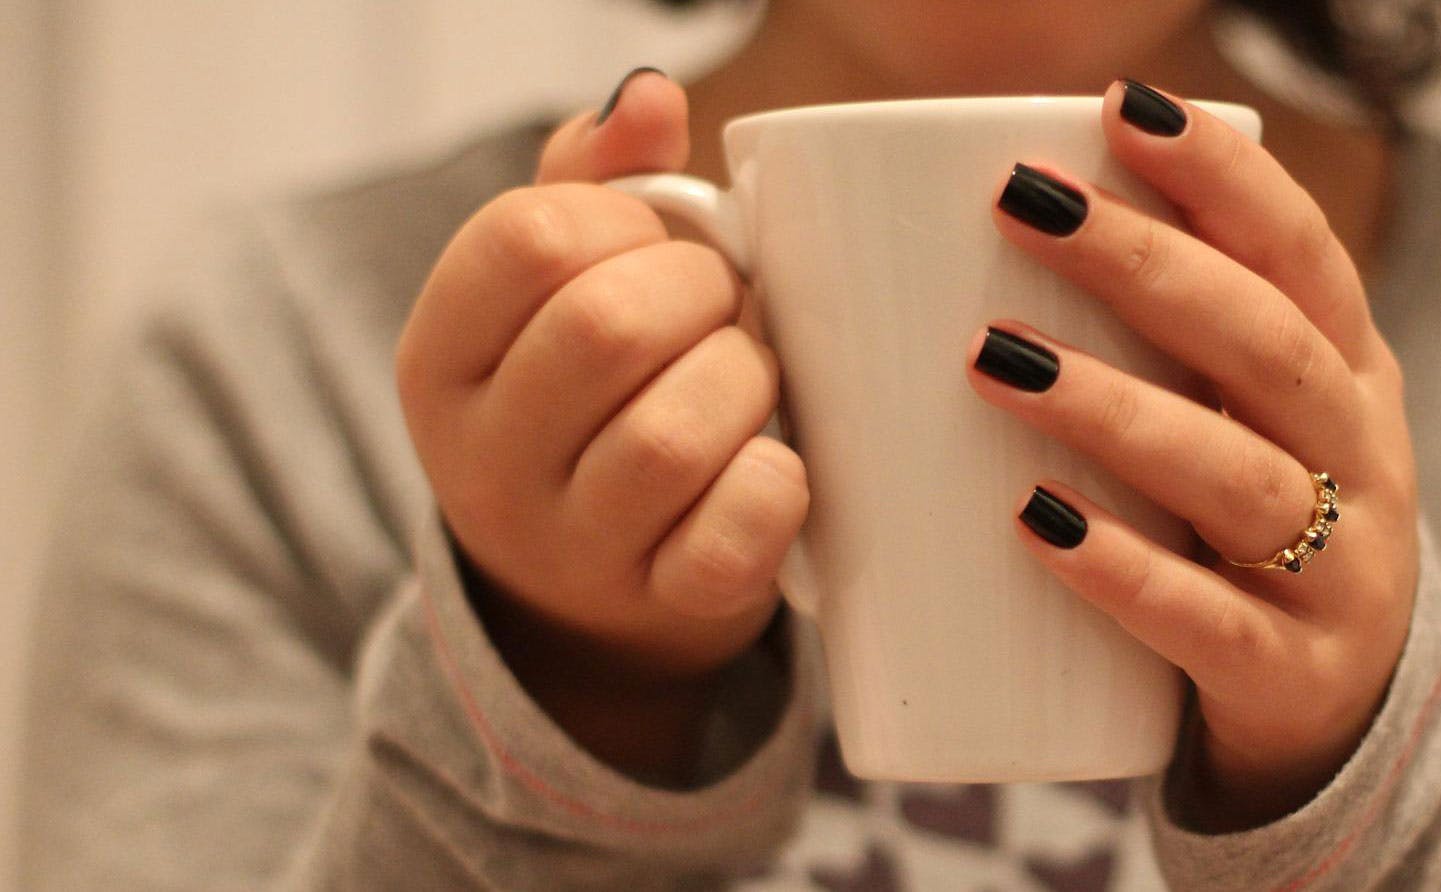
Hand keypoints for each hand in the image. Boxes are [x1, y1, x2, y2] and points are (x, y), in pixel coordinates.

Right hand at [395, 70, 806, 775]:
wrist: (590, 596)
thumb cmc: (589, 407)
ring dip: (745, 385)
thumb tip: (648, 95)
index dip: (629, 223)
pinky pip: (731, 536)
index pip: (529, 238)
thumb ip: (593, 185)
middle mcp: (481, 457)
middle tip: (725, 312)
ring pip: (672, 437)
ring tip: (750, 383)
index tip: (658, 248)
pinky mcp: (657, 605)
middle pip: (607, 329)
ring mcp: (564, 545)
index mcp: (440, 355)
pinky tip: (774, 466)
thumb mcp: (556, 295)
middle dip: (703, 297)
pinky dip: (776, 487)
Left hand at [969, 81, 1418, 828]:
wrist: (1340, 721)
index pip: (1302, 254)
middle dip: (1149, 267)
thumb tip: (996, 220)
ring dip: (1117, 410)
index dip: (1223, 177)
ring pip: (1237, 477)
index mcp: (1349, 375)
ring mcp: (1340, 573)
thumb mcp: (1252, 424)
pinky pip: (1207, 621)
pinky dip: (1123, 569)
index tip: (1122, 108)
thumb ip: (1173, 339)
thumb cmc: (1252, 532)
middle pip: (1267, 346)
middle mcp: (1363, 461)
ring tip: (997, 358)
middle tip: (1027, 207)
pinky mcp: (1288, 673)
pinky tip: (1040, 522)